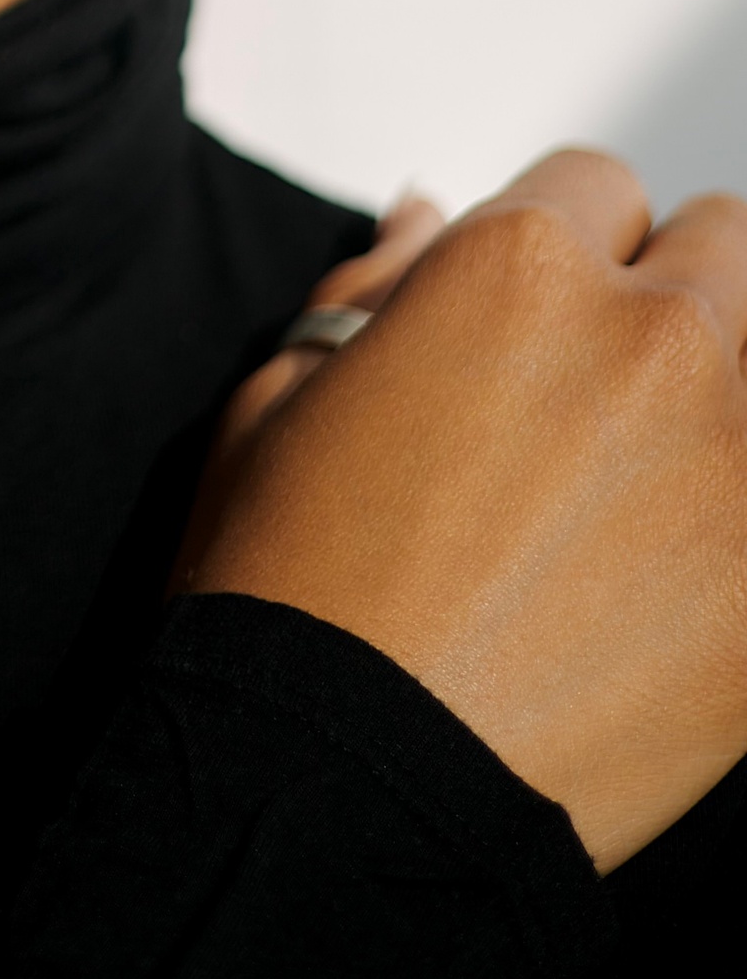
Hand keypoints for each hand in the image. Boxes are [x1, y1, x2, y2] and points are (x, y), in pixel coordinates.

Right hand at [185, 150, 746, 868]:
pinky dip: (729, 524)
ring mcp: (737, 462)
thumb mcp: (278, 400)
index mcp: (515, 266)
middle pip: (721, 247)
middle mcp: (651, 337)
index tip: (522, 332)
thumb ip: (370, 288)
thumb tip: (427, 209)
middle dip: (661, 300)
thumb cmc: (285, 590)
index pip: (591, 185)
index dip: (547, 254)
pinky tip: (671, 581)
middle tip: (592, 405)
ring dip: (713, 402)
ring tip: (640, 497)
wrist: (340, 793)